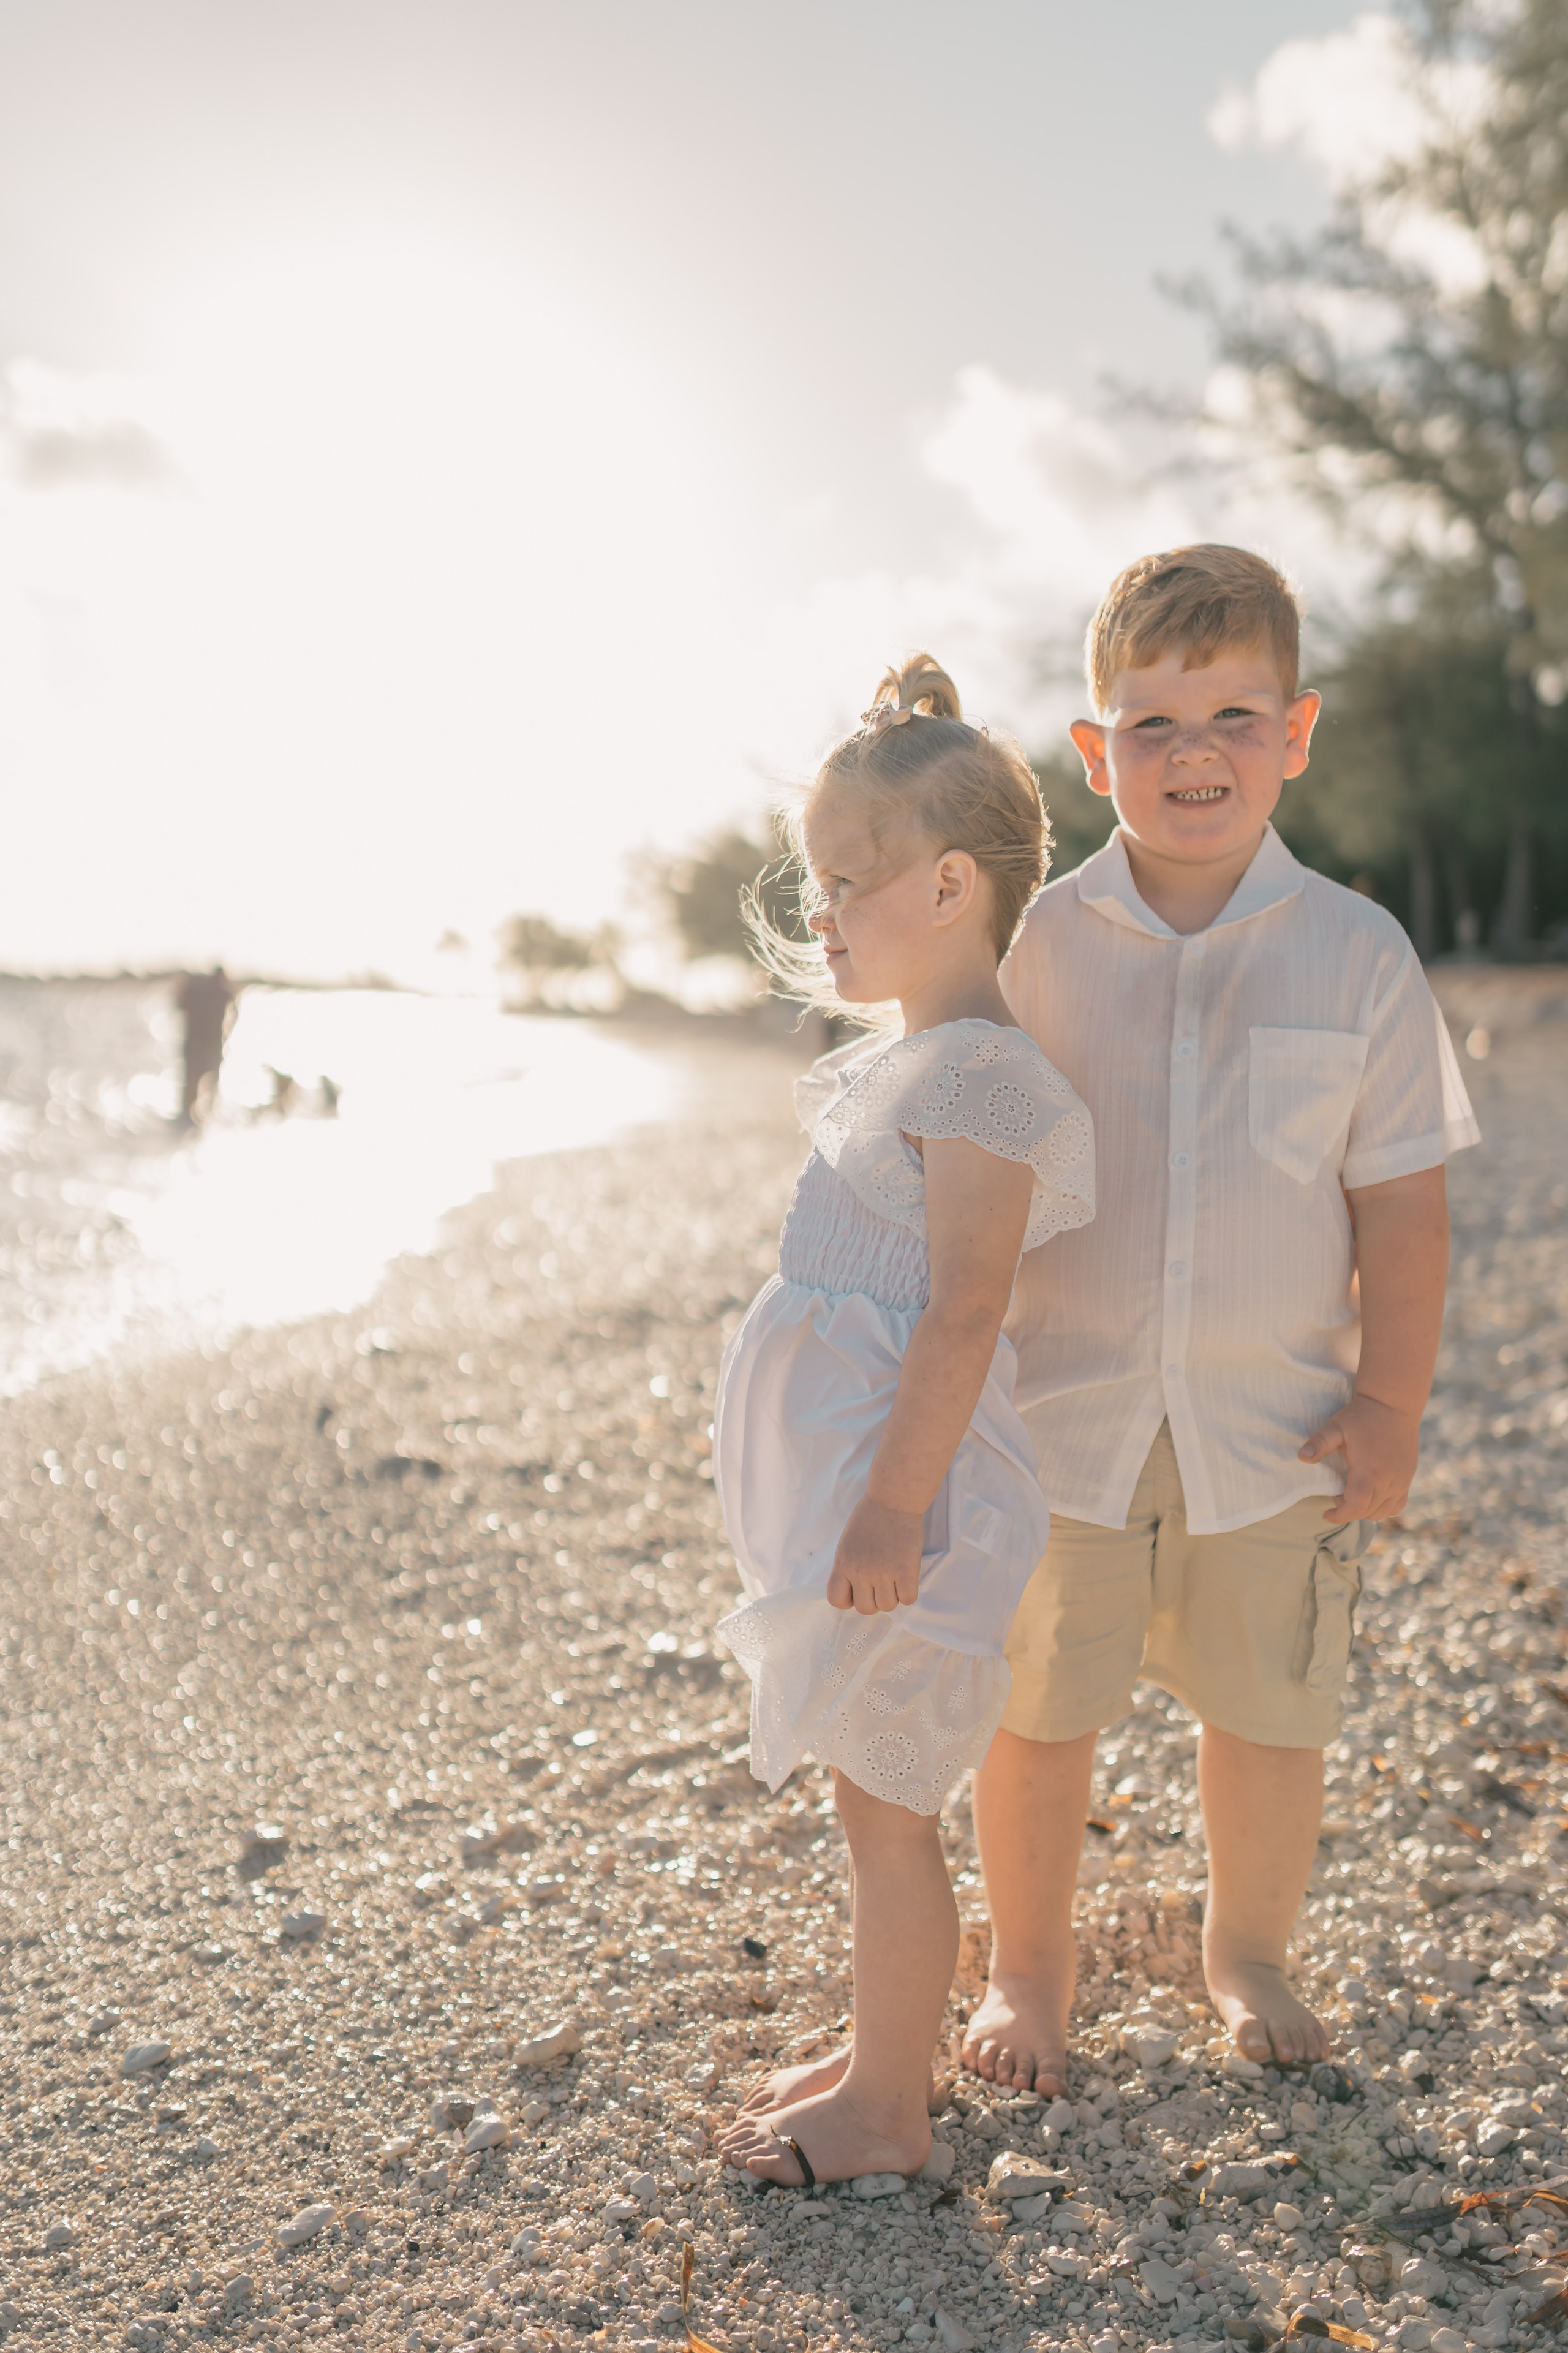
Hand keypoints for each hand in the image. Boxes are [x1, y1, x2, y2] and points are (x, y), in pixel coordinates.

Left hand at [827, 1496, 923, 1613]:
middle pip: (865, 1609)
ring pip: (888, 1607)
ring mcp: (884, 1572)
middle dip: (873, 1600)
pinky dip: (908, 1592)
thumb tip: (853, 1589)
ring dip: (892, 1596)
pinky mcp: (906, 1571)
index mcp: (843, 1563)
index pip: (836, 1600)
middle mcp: (860, 1571)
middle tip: (881, 1584)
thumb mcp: (847, 1543)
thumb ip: (847, 1567)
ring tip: (895, 1578)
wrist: (893, 1499)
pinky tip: (906, 1577)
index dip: (849, 1600)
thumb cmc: (870, 1517)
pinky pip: (908, 1599)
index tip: (858, 1590)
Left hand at [1298, 1392, 1421, 1523]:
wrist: (1394, 1403)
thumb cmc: (1362, 1415)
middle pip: (1367, 1512)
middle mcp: (1388, 1481)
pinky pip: (1398, 1505)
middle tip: (1336, 1494)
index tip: (1326, 1513)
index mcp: (1368, 1471)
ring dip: (1365, 1510)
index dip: (1340, 1515)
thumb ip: (1319, 1443)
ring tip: (1352, 1493)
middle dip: (1348, 1510)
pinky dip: (1383, 1508)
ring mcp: (1401, 1481)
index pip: (1356, 1507)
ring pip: (1383, 1512)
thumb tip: (1301, 1457)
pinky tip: (1372, 1496)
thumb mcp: (1336, 1426)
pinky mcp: (1408, 1477)